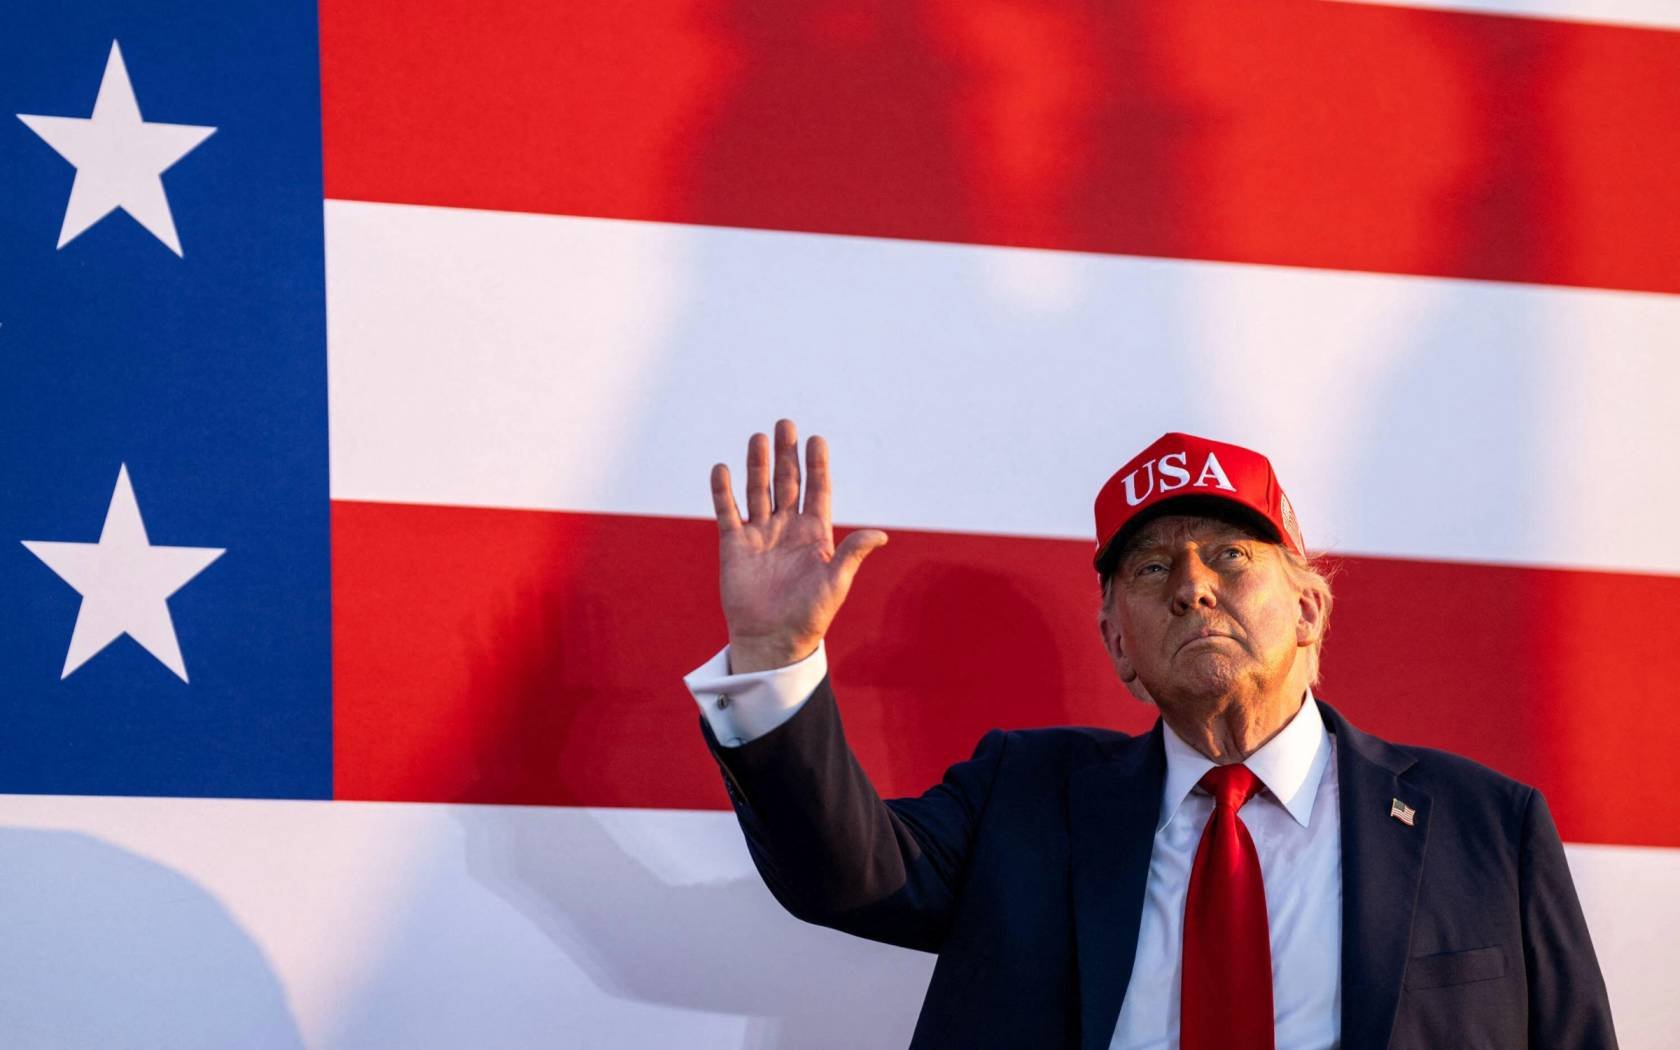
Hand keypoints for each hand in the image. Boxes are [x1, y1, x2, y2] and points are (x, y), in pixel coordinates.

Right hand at [710, 419, 888, 672]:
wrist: (773, 641)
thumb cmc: (810, 616)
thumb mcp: (835, 583)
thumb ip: (852, 554)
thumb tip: (880, 534)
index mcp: (815, 534)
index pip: (817, 490)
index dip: (817, 465)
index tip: (817, 439)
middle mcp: (787, 528)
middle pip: (787, 482)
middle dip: (787, 454)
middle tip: (786, 424)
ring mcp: (760, 534)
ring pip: (758, 490)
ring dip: (758, 464)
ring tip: (759, 438)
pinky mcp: (735, 545)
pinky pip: (728, 512)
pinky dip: (724, 491)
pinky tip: (723, 469)